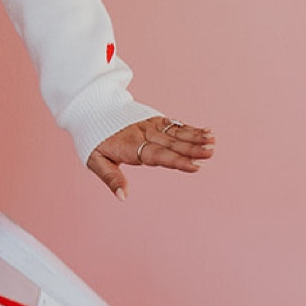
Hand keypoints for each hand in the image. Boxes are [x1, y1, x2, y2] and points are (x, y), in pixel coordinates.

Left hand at [87, 117, 215, 199]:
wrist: (92, 108)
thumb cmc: (94, 138)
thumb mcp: (95, 160)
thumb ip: (110, 178)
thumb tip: (123, 197)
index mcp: (131, 147)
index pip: (157, 156)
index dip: (176, 161)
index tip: (194, 166)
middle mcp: (144, 134)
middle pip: (171, 144)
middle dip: (192, 148)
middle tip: (210, 153)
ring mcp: (151, 125)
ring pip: (176, 133)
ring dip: (196, 137)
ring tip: (213, 141)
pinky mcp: (155, 120)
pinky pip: (175, 125)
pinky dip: (191, 129)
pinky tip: (207, 132)